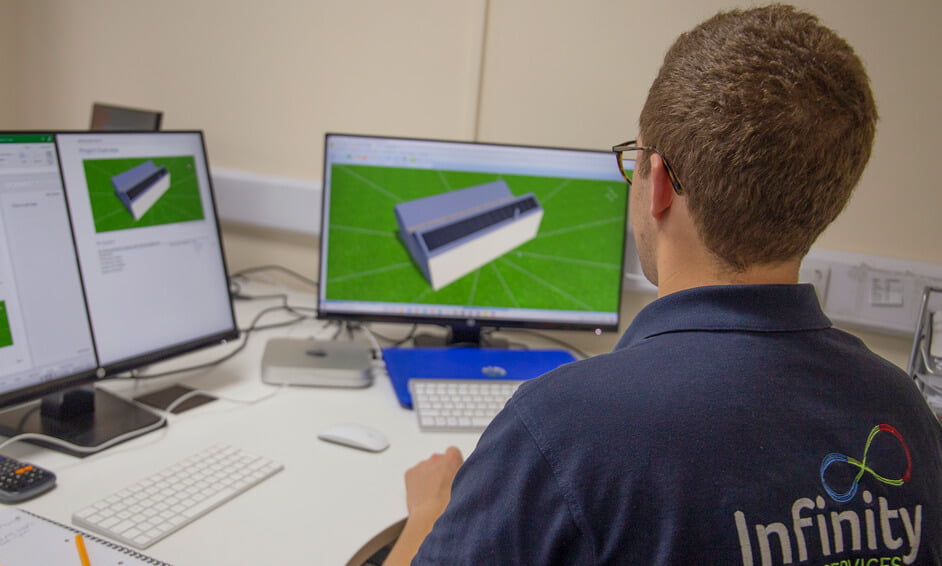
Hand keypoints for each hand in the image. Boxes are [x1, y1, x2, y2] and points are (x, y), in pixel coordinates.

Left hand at [383, 447, 463, 565]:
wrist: (432, 516)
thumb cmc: (450, 505)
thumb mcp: (466, 486)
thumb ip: (463, 475)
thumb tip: (461, 477)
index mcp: (452, 458)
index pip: (453, 452)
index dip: (453, 465)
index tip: (453, 475)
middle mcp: (436, 458)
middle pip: (438, 460)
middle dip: (440, 471)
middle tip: (443, 488)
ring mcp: (422, 465)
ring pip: (426, 468)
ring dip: (428, 477)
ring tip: (432, 496)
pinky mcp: (410, 473)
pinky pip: (414, 474)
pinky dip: (417, 482)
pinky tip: (423, 495)